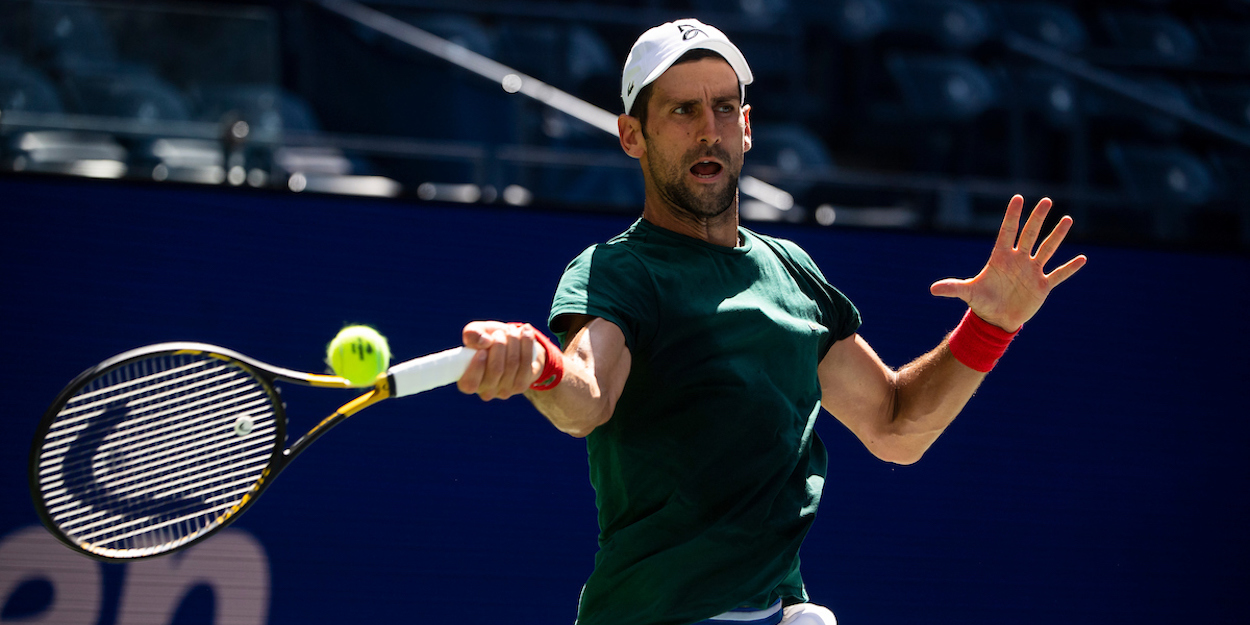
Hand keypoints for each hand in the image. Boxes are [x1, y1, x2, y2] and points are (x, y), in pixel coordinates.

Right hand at [457, 321, 545, 400]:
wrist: (510, 345)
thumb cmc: (486, 340)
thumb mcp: (476, 332)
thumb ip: (472, 334)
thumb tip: (484, 342)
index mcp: (467, 382)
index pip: (470, 383)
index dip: (477, 367)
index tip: (483, 350)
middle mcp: (485, 391)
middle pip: (496, 369)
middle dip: (500, 345)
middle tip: (499, 333)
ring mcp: (504, 391)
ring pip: (512, 364)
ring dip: (514, 341)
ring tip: (512, 331)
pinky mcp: (521, 386)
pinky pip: (526, 363)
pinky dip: (526, 344)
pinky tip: (526, 332)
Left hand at [930, 195, 1086, 330]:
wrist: (995, 319)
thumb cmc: (981, 303)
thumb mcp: (967, 293)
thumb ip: (952, 288)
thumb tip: (932, 290)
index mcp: (1000, 258)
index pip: (1007, 232)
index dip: (1012, 216)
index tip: (1018, 198)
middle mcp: (1018, 260)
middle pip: (1029, 235)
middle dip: (1037, 218)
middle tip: (1046, 201)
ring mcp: (1032, 271)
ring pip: (1046, 249)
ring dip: (1056, 236)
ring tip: (1067, 219)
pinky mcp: (1042, 286)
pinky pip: (1058, 274)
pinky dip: (1069, 268)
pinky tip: (1082, 258)